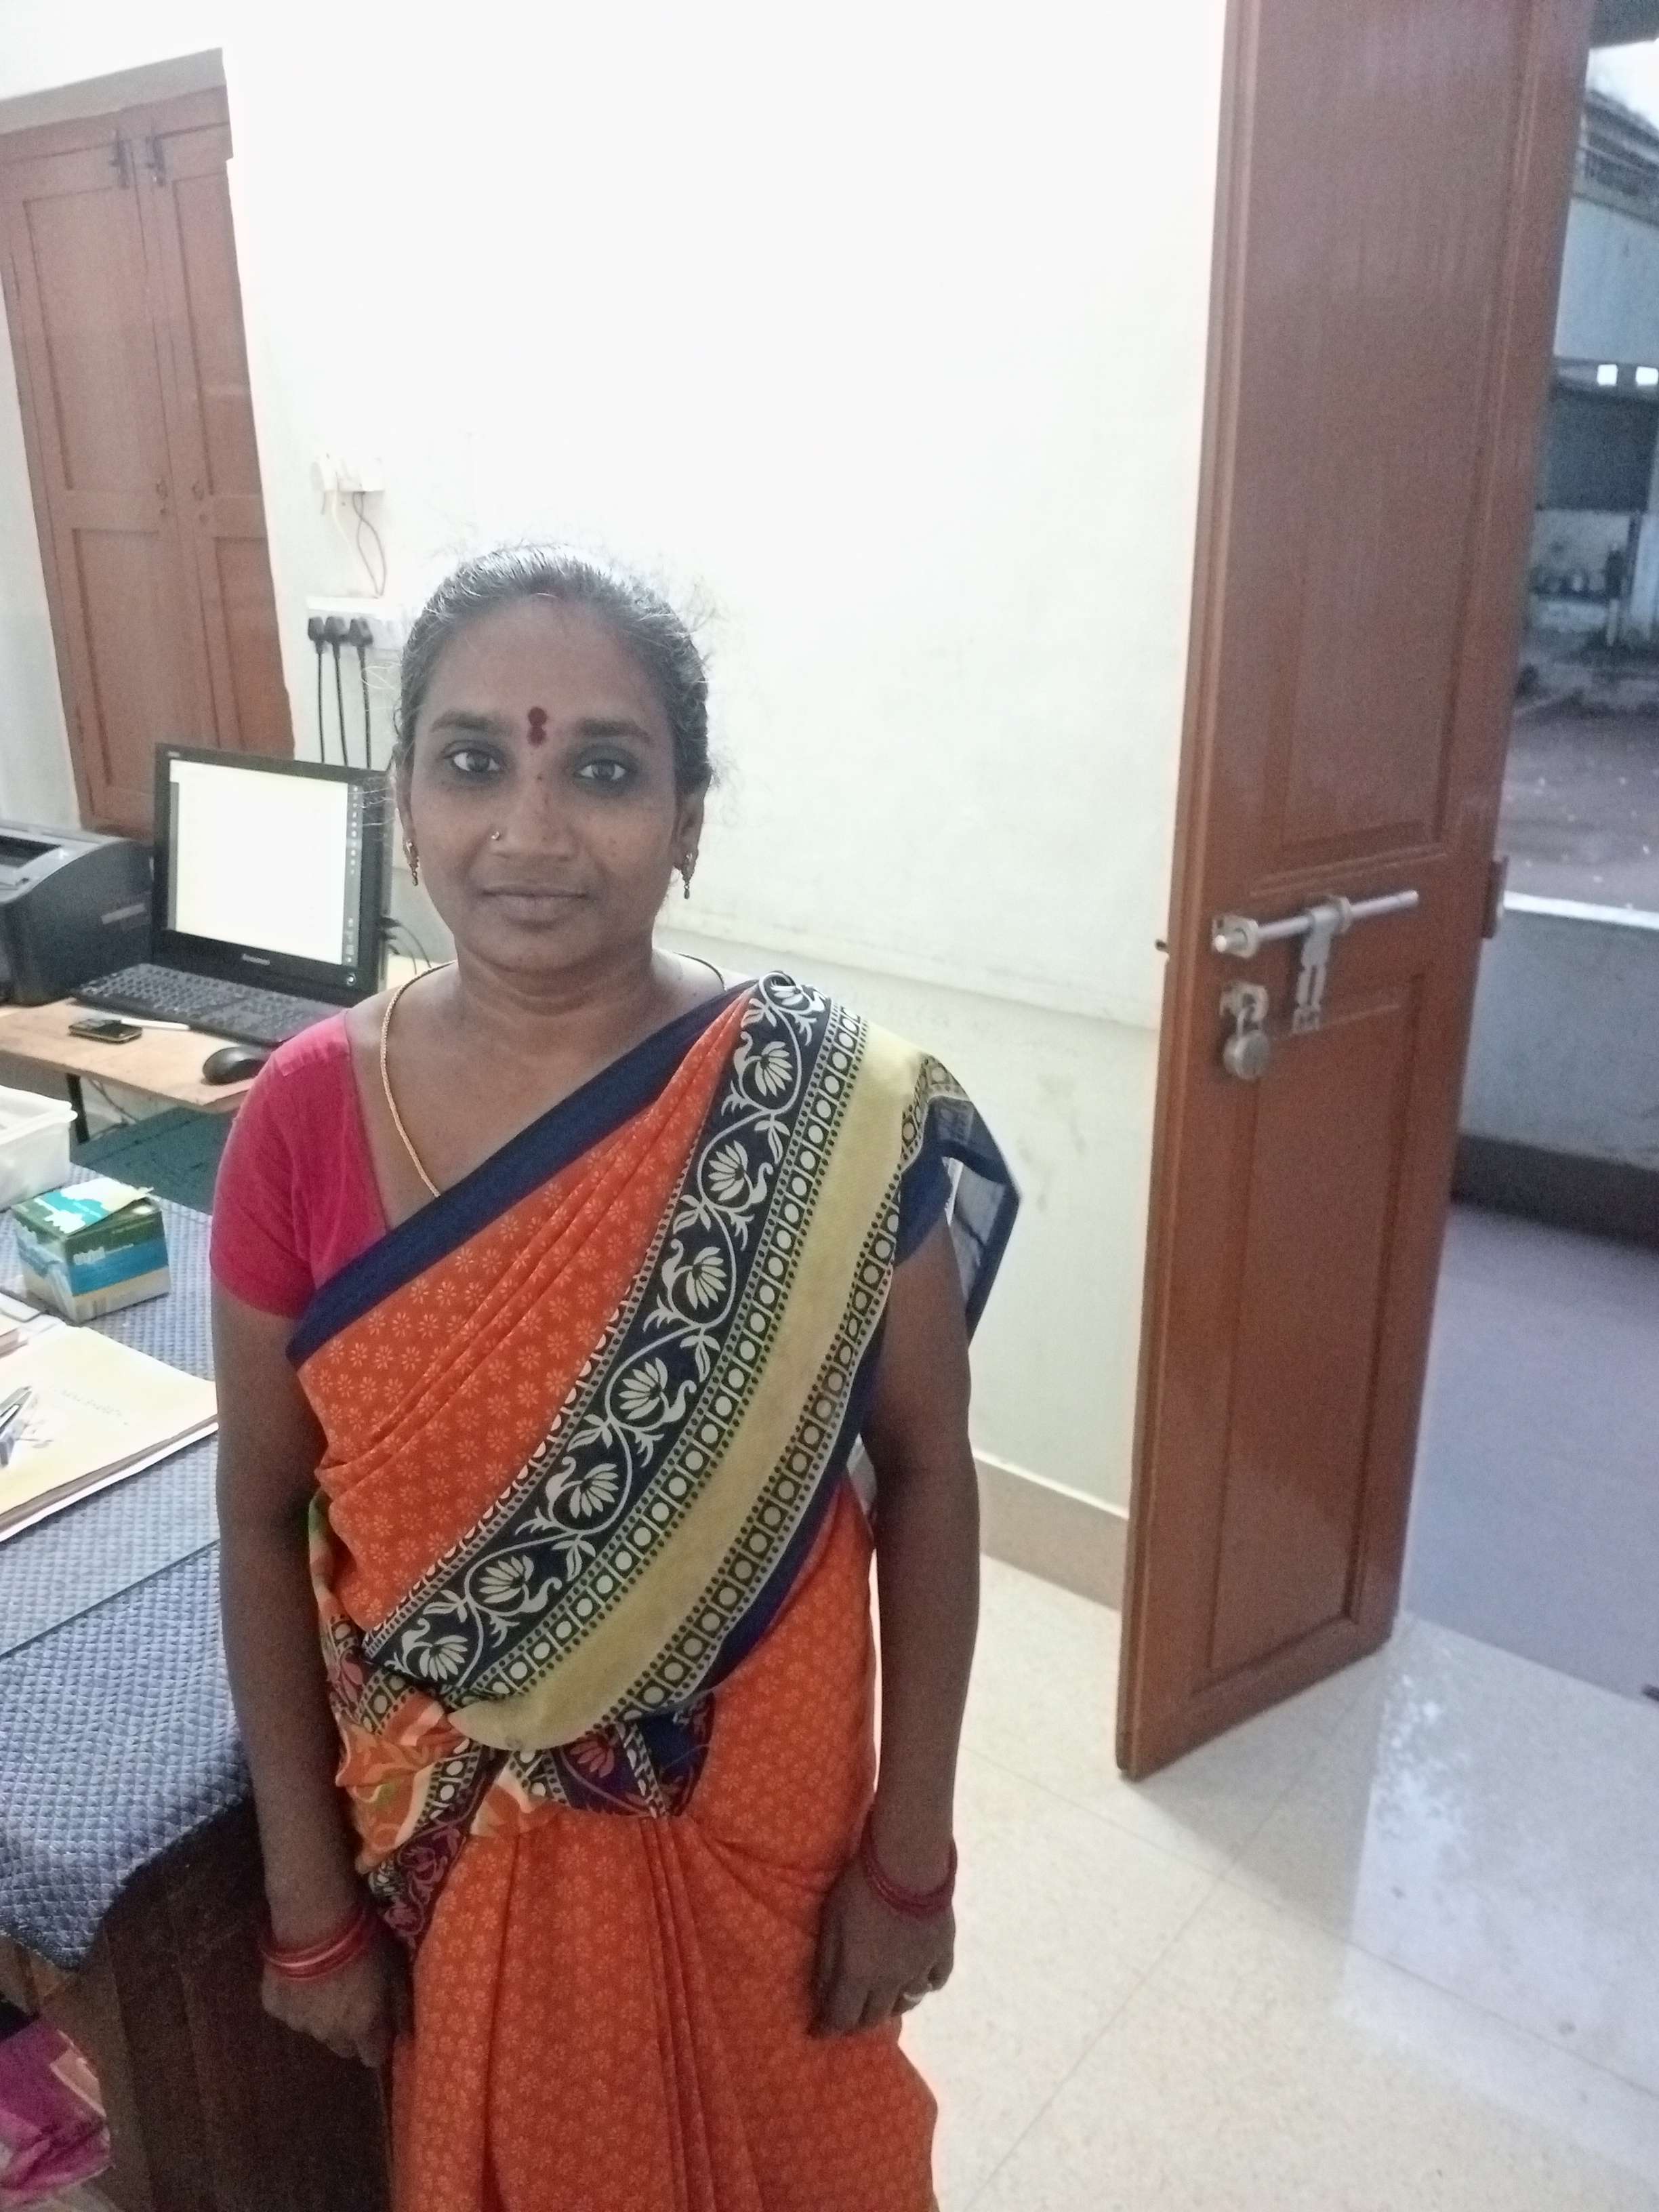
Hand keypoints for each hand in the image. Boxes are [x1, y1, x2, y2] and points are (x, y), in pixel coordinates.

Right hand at [262, 1931, 409, 2068]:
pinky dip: (297, 1999)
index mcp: (362, 2027)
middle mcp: (330, 2034)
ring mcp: (299, 2023)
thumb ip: (400, 2007)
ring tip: (326, 1981)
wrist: (316, 1921)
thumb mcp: (396, 1970)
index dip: (378, 2044)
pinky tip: (301, 1974)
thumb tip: (407, 2035)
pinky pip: (290, 2011)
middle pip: (343, 2047)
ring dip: (323, 2014)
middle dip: (351, 2032)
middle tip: (353, 1999)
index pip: (373, 2058)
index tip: (380, 2026)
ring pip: (316, 2029)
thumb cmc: (365, 1942)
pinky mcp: (274, 2008)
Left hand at [812, 1857, 954, 2036]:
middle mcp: (890, 1982)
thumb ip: (827, 1963)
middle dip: (856, 2022)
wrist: (907, 1864)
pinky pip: (936, 1982)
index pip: (841, 2017)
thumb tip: (822, 1997)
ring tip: (881, 2000)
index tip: (818, 2031)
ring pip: (905, 2004)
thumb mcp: (830, 1922)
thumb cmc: (859, 1889)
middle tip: (847, 2016)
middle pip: (873, 2017)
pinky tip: (918, 1979)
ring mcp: (919, 1969)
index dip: (827, 2028)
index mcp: (859, 1975)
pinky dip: (925, 1986)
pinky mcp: (942, 1952)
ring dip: (889, 2006)